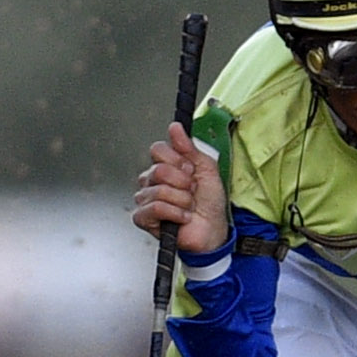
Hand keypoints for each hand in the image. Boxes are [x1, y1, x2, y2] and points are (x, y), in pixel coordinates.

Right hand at [132, 121, 227, 257]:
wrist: (213, 230)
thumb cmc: (210, 203)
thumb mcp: (206, 168)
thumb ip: (189, 147)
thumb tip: (175, 127)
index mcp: (165, 166)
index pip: (158, 150)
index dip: (179, 160)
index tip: (191, 171)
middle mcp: (152, 181)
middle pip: (159, 170)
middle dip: (183, 183)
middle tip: (191, 192)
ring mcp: (146, 200)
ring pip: (159, 190)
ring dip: (182, 200)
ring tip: (188, 207)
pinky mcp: (143, 219)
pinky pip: (155, 208)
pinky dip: (175, 213)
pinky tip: (182, 218)